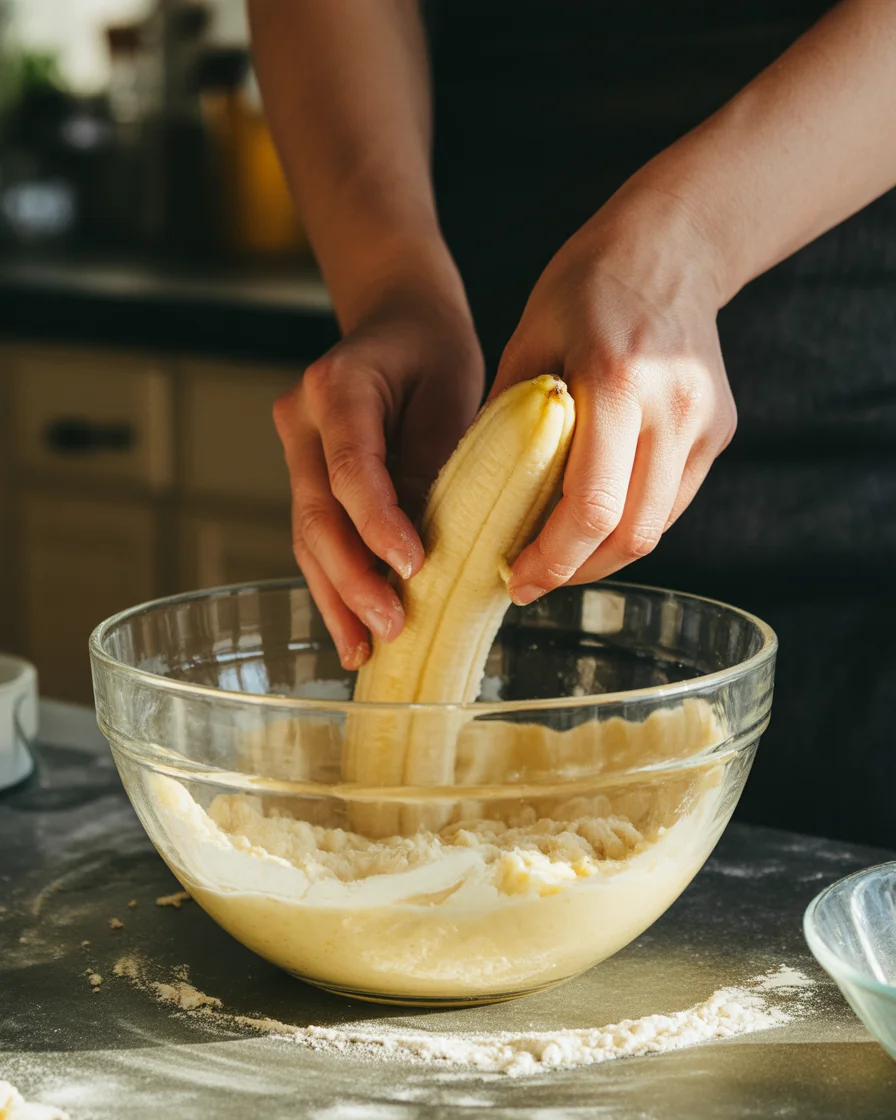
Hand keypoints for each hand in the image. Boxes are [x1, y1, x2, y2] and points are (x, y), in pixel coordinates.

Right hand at [274, 289, 483, 668]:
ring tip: (365, 650)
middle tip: (391, 628)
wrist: (398, 321)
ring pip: (308, 536)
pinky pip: (315, 536)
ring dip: (337, 597)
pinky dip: (336, 583)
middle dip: (353, 580)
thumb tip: (436, 551)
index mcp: (337, 386)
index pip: (352, 468)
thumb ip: (436, 466)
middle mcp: (300, 419)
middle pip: (316, 513)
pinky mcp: (305, 476)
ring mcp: (295, 450)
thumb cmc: (433, 353)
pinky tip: (352, 628)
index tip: (413, 569)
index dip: (378, 525)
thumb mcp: (452, 397)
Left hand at [491, 185, 735, 604]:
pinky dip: (630, 525)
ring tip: (556, 558)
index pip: (592, 505)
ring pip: (656, 528)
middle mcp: (672, 408)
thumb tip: (479, 495)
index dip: (553, 559)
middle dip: (576, 571)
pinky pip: (672, 503)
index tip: (514, 580)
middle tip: (529, 581)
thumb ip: (507, 419)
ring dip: (603, 556)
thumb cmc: (585, 286)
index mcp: (617, 380)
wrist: (673, 246)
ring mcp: (705, 423)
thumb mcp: (527, 340)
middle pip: (632, 534)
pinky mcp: (720, 431)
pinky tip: (593, 524)